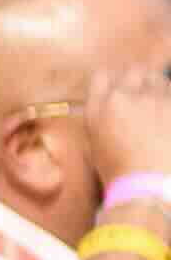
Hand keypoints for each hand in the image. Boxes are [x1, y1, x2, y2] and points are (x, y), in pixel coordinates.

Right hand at [90, 60, 170, 197]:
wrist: (146, 188)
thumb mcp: (96, 145)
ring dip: (159, 89)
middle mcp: (123, 96)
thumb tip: (114, 107)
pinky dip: (170, 101)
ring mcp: (152, 98)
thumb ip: (103, 118)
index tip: (122, 89)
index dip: (114, 81)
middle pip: (133, 71)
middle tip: (146, 97)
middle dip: (140, 80)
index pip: (102, 76)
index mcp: (99, 107)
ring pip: (158, 79)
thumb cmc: (120, 173)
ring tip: (160, 109)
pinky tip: (167, 118)